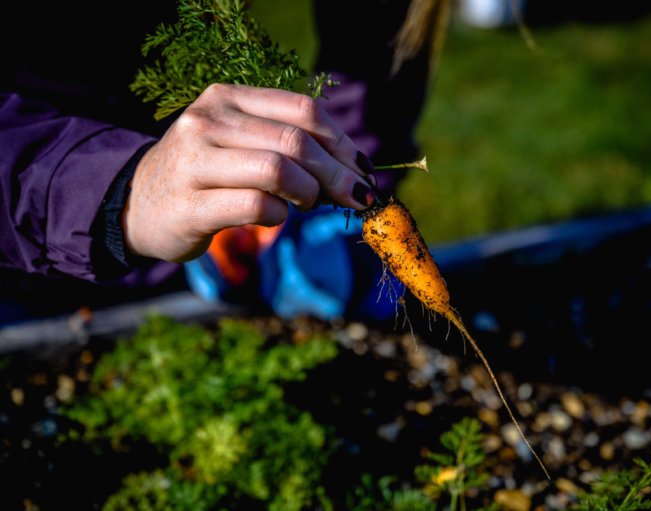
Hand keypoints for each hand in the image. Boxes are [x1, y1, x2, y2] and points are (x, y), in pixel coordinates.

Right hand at [123, 84, 376, 262]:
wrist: (136, 205)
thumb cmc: (204, 175)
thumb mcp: (239, 143)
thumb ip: (286, 144)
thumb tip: (353, 168)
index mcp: (227, 99)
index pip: (303, 110)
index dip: (342, 142)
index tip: (362, 168)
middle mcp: (207, 122)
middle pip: (297, 141)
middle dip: (338, 174)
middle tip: (355, 196)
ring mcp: (194, 162)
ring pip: (278, 169)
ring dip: (309, 193)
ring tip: (306, 204)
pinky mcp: (189, 204)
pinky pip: (256, 206)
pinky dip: (279, 215)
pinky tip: (275, 217)